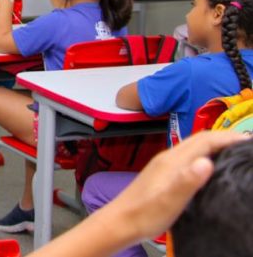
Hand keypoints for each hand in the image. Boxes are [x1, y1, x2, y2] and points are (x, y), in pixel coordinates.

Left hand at [108, 130, 248, 240]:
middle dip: (224, 138)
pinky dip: (204, 155)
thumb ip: (187, 180)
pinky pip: (188, 157)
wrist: (119, 222)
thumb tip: (206, 161)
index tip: (249, 141)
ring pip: (193, 147)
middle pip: (199, 140)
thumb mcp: (169, 200)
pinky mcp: (162, 174)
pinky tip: (209, 168)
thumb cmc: (145, 213)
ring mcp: (164, 165)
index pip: (204, 140)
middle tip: (247, 145)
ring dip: (214, 146)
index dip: (227, 138)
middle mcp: (168, 157)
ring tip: (234, 153)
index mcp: (173, 160)